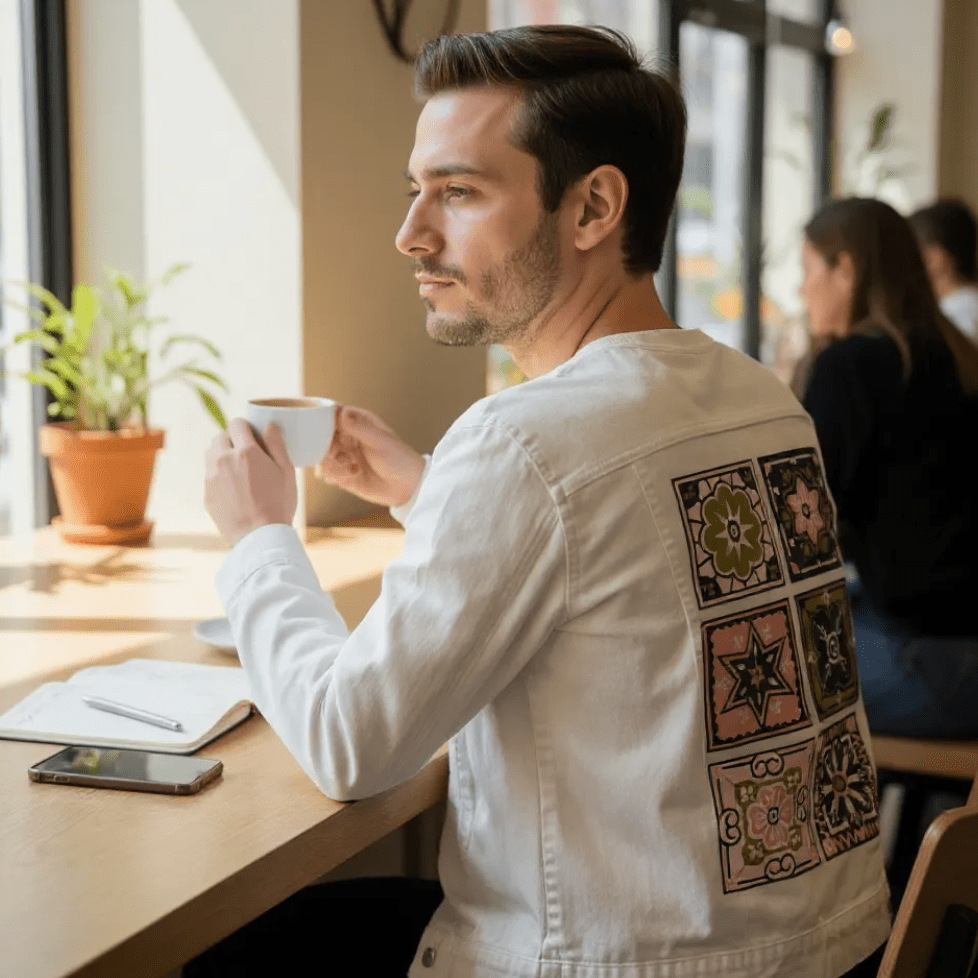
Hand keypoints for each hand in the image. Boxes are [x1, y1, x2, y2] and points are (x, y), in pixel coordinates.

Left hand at [205, 419, 296, 546]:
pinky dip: (219, 475)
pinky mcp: (207, 494)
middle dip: (232, 440)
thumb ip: (277, 444)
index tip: (253, 436)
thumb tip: (269, 425)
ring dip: (222, 455)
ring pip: (211, 454)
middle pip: (220, 436)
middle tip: (246, 453)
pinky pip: (209, 475)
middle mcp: (224, 460)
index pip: (237, 424)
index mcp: (245, 452)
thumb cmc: (278, 504)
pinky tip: (234, 489)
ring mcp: (211, 478)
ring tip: (238, 470)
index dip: (246, 427)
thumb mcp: (286, 471)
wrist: (260, 537)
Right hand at [315, 405, 424, 507]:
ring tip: (342, 467)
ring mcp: (343, 455)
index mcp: (357, 422)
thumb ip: (360, 428)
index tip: (318, 428)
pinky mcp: (342, 474)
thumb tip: (341, 412)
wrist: (408, 487)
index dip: (321, 419)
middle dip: (321, 445)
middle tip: (331, 452)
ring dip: (326, 462)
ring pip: (321, 455)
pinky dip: (330, 475)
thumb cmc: (399, 458)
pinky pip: (326, 473)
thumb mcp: (380, 441)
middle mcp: (347, 437)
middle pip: (321, 436)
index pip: (332, 415)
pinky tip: (344, 477)